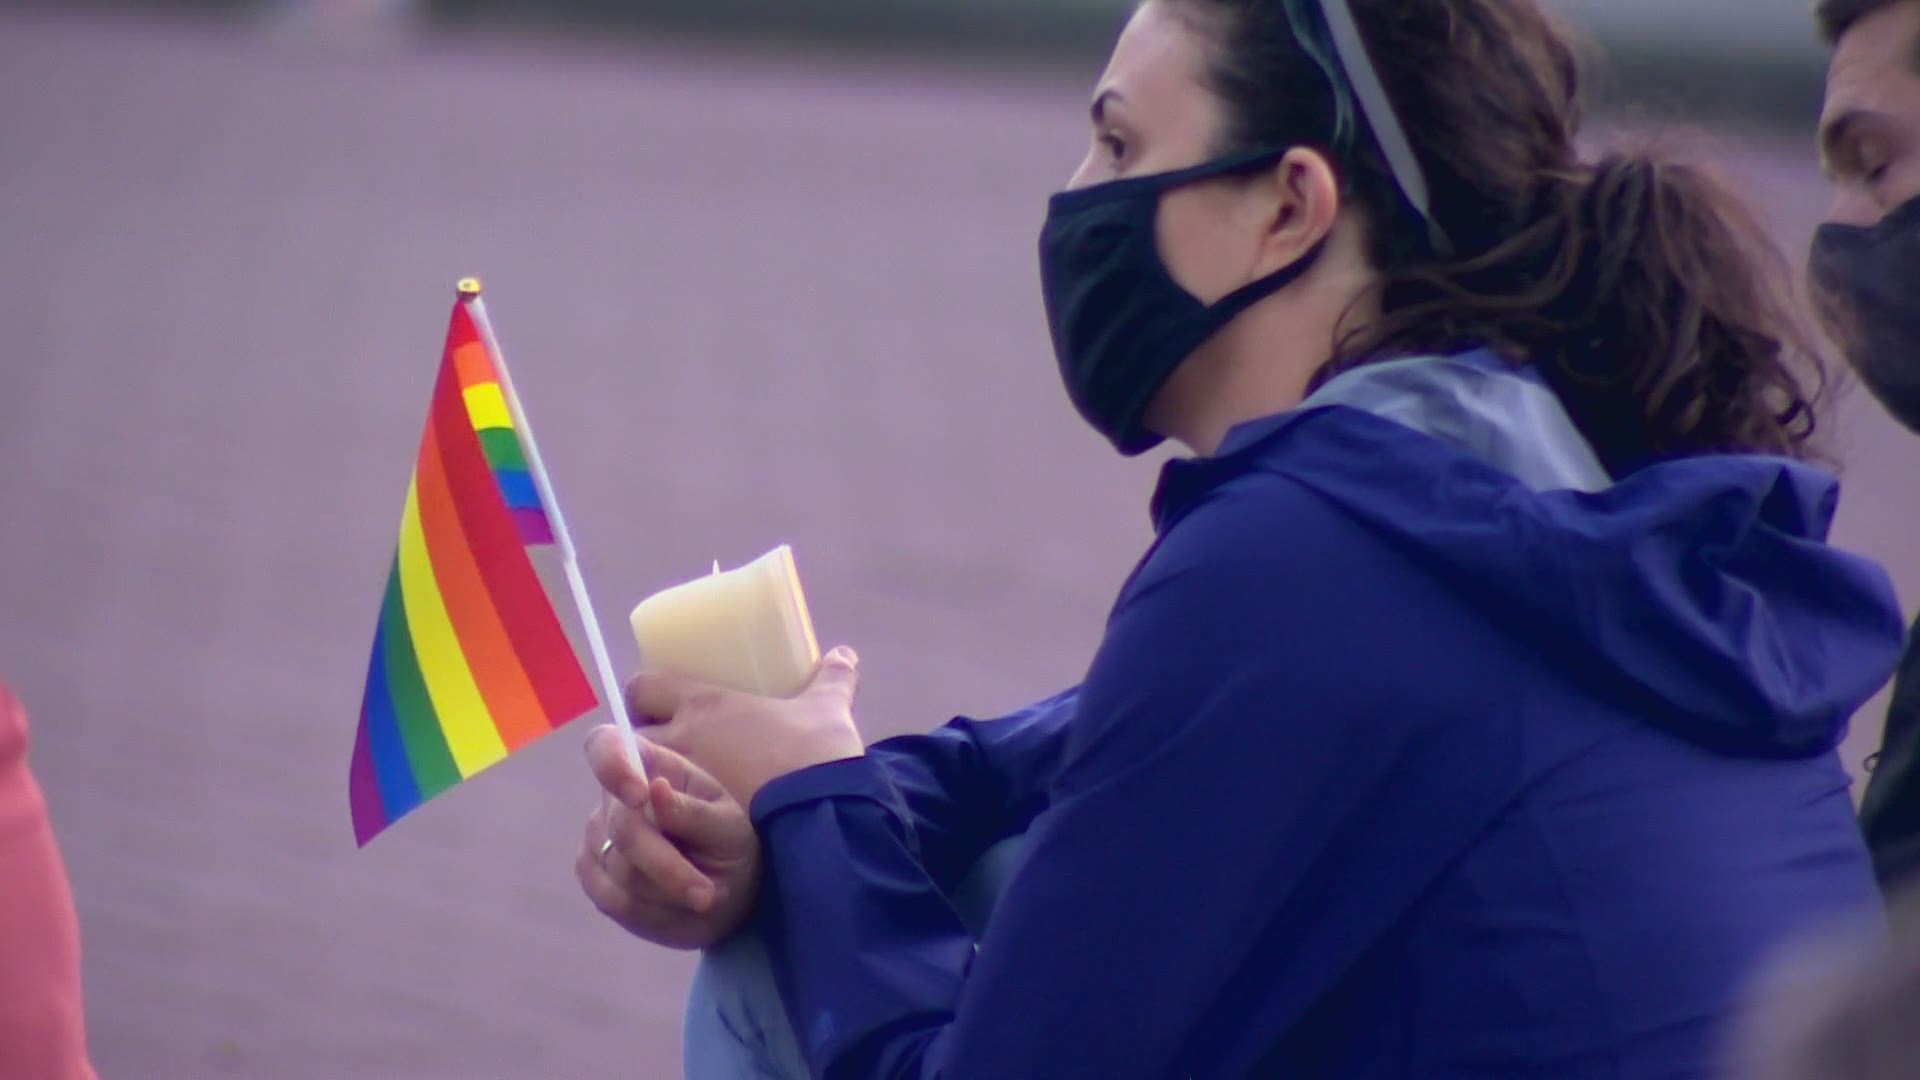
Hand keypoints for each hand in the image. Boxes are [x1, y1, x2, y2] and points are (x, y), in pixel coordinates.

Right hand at [576, 730, 760, 949]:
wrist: (726, 890)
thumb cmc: (729, 844)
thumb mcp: (729, 827)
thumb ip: (693, 812)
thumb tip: (655, 788)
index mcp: (650, 766)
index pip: (605, 746)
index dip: (610, 765)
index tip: (639, 796)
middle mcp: (614, 797)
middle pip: (622, 827)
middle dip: (666, 866)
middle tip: (706, 895)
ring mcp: (598, 836)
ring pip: (619, 870)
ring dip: (667, 892)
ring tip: (702, 899)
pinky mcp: (593, 874)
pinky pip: (612, 899)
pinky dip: (652, 911)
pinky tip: (678, 908)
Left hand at [627, 646, 865, 808]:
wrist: (823, 815)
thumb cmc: (817, 756)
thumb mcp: (828, 710)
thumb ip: (834, 679)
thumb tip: (845, 655)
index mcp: (704, 703)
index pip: (643, 687)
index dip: (644, 696)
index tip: (657, 707)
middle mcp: (679, 739)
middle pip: (624, 738)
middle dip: (634, 748)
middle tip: (663, 757)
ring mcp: (675, 787)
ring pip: (627, 786)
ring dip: (636, 791)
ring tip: (664, 802)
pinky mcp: (680, 831)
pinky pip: (641, 828)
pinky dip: (647, 831)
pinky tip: (668, 838)